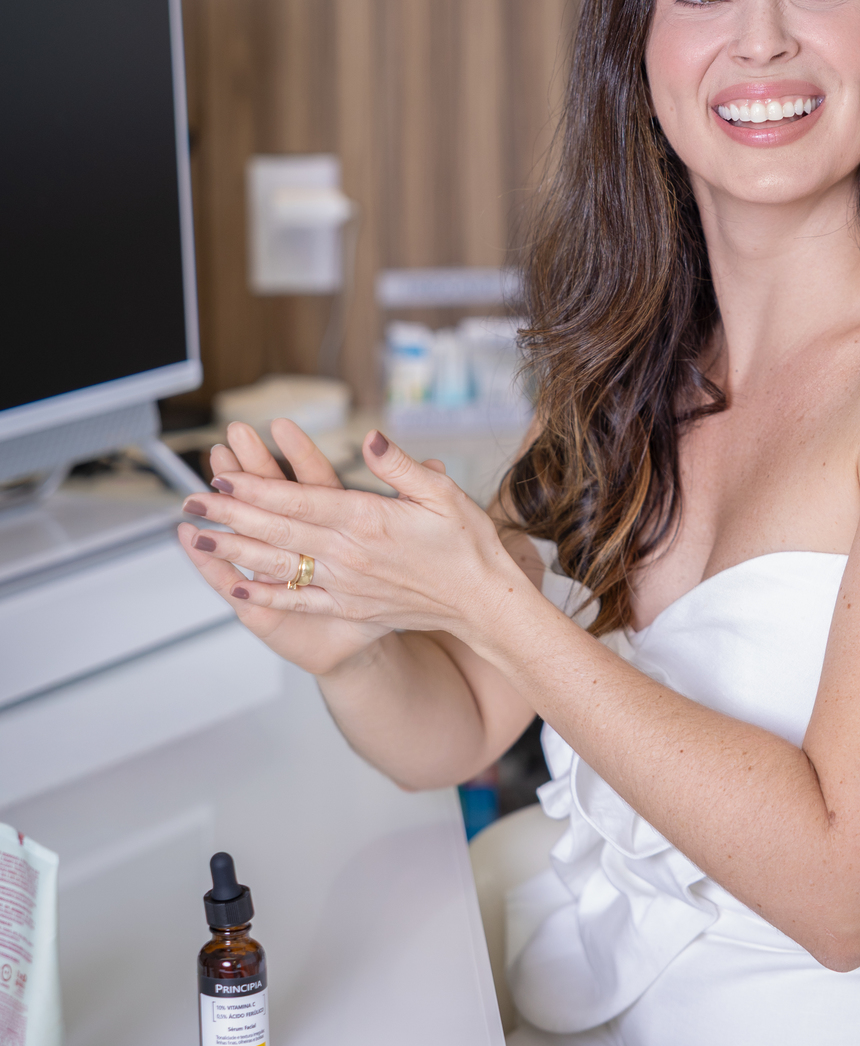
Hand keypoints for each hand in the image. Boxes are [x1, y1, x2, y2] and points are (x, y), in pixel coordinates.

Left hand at [176, 426, 526, 668]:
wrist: (483, 602)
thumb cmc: (467, 544)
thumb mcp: (442, 491)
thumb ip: (400, 466)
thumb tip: (371, 438)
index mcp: (368, 521)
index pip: (298, 501)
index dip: (255, 488)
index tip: (221, 474)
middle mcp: (349, 555)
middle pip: (276, 531)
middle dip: (229, 513)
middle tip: (190, 499)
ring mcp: (346, 584)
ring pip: (278, 566)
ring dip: (235, 550)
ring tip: (198, 536)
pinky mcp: (350, 607)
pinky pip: (298, 602)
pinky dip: (264, 597)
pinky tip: (236, 589)